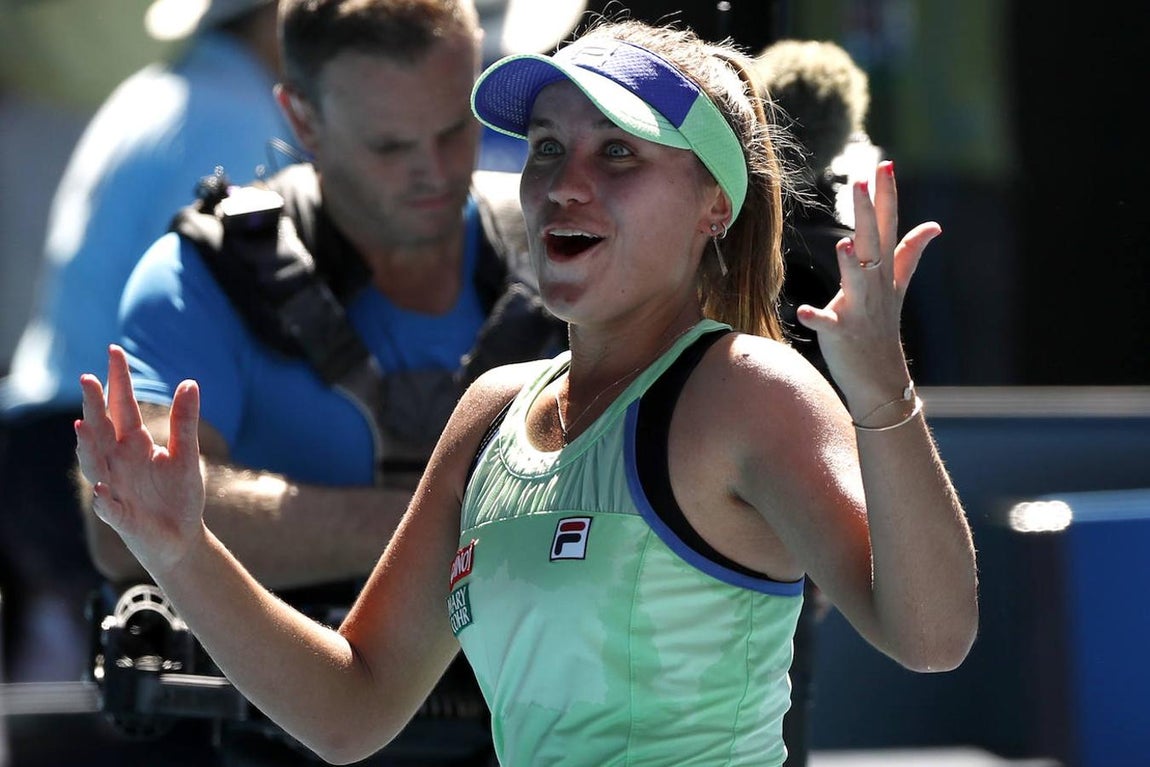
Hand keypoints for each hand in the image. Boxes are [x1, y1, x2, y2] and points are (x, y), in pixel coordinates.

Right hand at [75, 345, 206, 574]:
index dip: (118, 381)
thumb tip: (190, 382)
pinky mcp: (121, 516)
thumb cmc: (178, 495)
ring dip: (87, 449)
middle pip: (102, 430)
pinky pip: (109, 508)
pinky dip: (104, 500)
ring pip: (95, 465)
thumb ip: (184, 422)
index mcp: (134, 444)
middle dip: (94, 406)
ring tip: (83, 427)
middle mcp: (118, 462)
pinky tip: (103, 490)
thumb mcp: (186, 455)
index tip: (114, 351)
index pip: (122, 407)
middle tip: (88, 379)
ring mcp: (116, 488)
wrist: (181, 537)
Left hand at [795, 161, 939, 417]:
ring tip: (844, 243)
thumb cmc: (883, 327)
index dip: (886, 196)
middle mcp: (875, 286)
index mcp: (884, 272)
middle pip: (872, 243)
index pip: (887, 226)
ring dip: (851, 263)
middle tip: (864, 180)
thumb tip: (934, 225)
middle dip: (868, 212)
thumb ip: (909, 254)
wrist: (881, 378)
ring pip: (857, 281)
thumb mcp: (898, 287)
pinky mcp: (842, 334)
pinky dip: (818, 318)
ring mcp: (860, 310)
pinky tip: (804, 312)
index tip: (886, 164)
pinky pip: (829, 325)